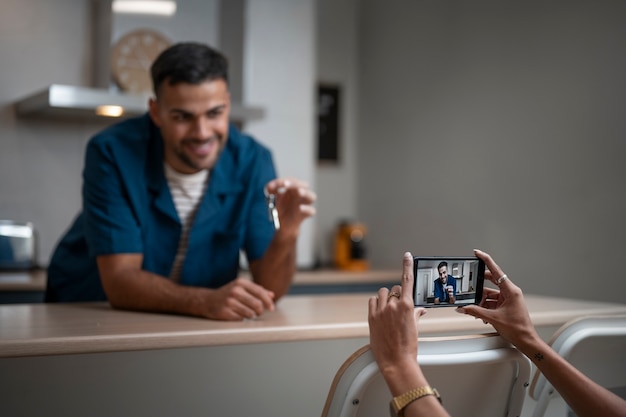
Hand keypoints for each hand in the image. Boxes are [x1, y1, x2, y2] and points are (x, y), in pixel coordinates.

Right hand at [201, 277, 275, 320]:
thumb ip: (257, 290)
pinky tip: (237, 315)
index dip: (268, 301)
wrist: (207, 300)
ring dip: (251, 315)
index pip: (260, 292)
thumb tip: (272, 295)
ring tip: (247, 313)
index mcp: (240, 282)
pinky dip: (242, 319)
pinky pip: (240, 319)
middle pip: (257, 304)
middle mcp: (235, 290)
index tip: (272, 308)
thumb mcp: (241, 288)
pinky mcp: (224, 312)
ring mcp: (229, 301)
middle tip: (259, 313)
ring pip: (250, 313)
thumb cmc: (228, 294)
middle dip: (260, 311)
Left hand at [265, 178, 315, 237]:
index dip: (283, 181)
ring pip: (312, 196)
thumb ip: (270, 190)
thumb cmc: (280, 208)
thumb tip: (269, 187)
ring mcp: (305, 204)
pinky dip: (307, 209)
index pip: (291, 181)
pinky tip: (300, 208)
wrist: (283, 224)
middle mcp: (301, 195)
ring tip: (299, 192)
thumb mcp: (272, 198)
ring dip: (305, 193)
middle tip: (286, 184)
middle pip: (304, 185)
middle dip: (295, 184)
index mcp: (294, 188)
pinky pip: (311, 211)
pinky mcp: (305, 215)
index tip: (274, 185)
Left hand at [368, 252, 425, 373]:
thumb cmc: (408, 347)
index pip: (407, 280)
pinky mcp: (371, 317)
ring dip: (386, 298)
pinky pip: (372, 301)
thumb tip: (420, 309)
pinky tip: (380, 311)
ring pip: (382, 293)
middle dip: (397, 296)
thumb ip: (416, 314)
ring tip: (388, 311)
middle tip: (399, 309)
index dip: (407, 265)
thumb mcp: (415, 328)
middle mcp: (393, 306)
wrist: (396, 361)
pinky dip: (376, 303)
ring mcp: (381, 311)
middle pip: (394, 289)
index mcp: (407, 306)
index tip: (407, 256)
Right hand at [456, 249, 537, 348]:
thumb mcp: (492, 318)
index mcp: (510, 290)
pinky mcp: (506, 306)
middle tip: (469, 284)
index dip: (485, 260)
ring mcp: (508, 299)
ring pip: (490, 294)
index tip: (477, 253)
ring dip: (481, 301)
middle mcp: (510, 292)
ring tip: (474, 308)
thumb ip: (474, 311)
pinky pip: (492, 302)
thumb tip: (463, 308)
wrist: (526, 341)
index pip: (495, 270)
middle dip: (479, 285)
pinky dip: (485, 307)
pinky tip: (480, 314)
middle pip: (491, 281)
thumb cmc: (518, 329)